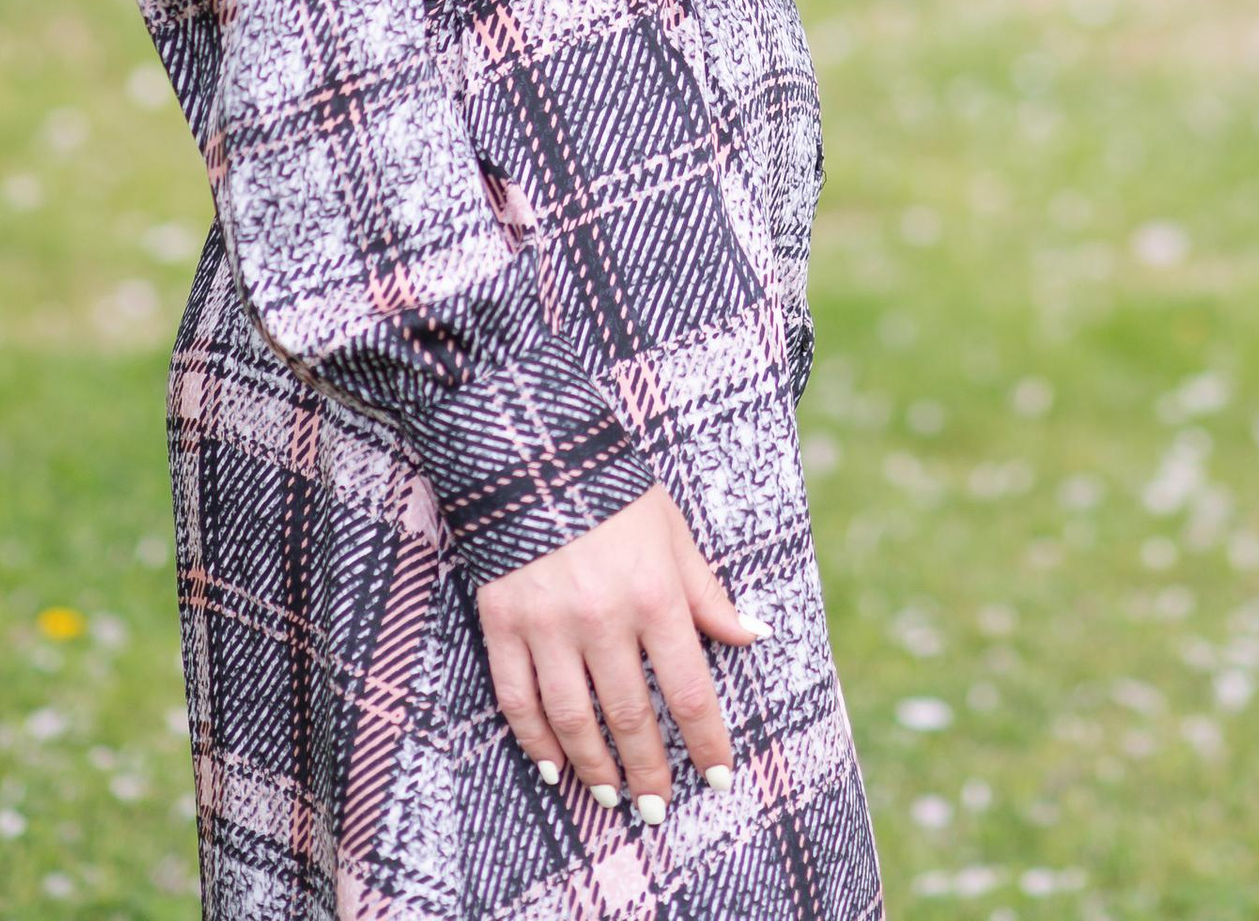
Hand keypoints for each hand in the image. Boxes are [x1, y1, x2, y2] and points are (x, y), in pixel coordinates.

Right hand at [476, 482, 763, 819]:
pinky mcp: (503, 624)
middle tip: (657, 807)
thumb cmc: (616, 494)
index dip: (706, 739)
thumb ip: (708, 594)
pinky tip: (554, 766)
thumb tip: (755, 635)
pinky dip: (536, 742)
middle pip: (630, 716)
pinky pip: (519, 701)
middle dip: (649, 770)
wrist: (534, 452)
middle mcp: (603, 618)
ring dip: (595, 766)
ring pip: (573, 720)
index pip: (688, 688)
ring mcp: (548, 625)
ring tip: (612, 794)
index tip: (718, 776)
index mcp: (654, 595)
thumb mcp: (674, 534)